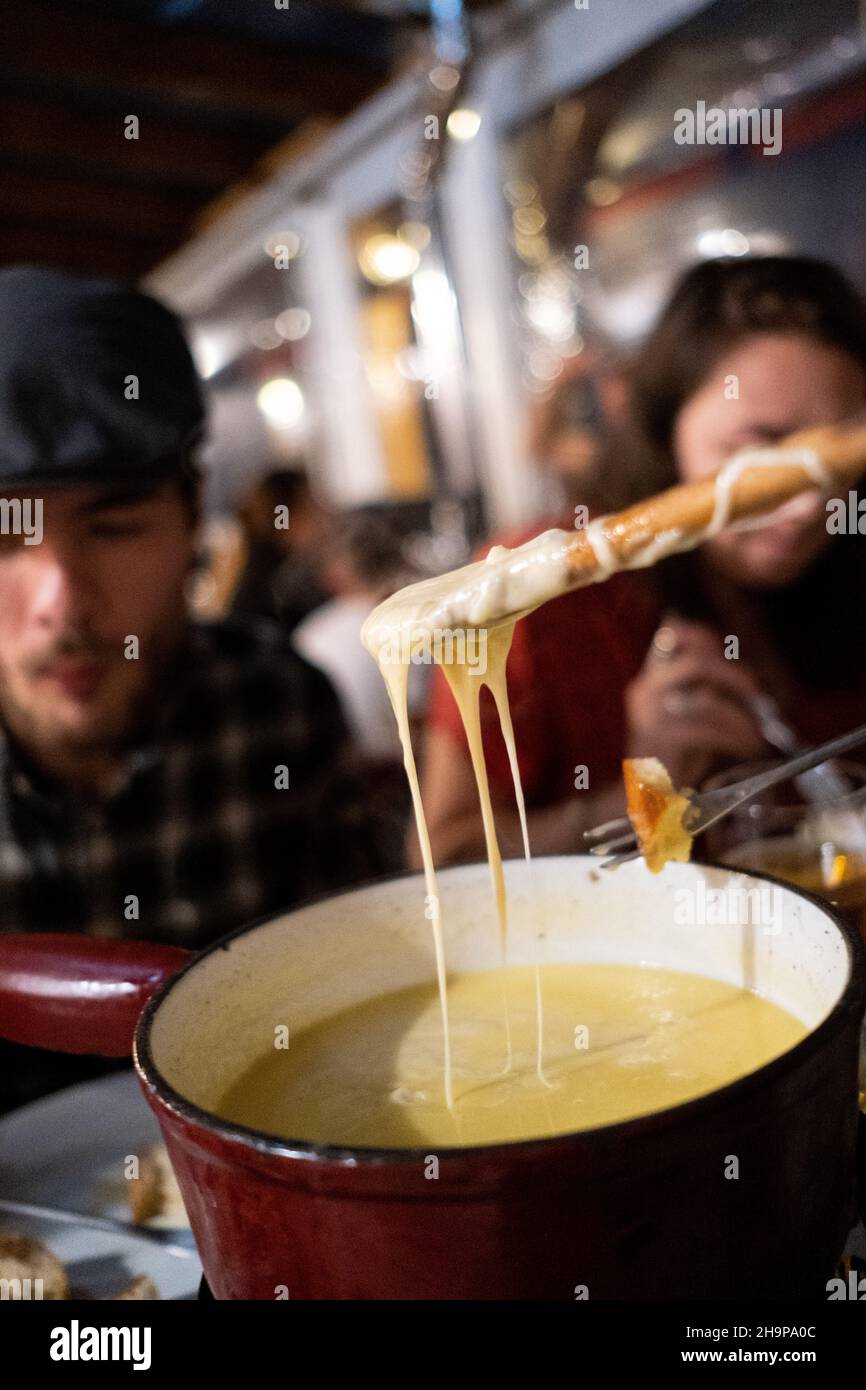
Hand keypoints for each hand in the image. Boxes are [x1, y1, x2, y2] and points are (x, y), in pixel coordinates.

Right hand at [624, 617, 767, 788]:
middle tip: (754, 689)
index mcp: (649, 679)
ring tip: (755, 734)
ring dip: (740, 718)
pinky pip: (706, 730)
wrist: (645, 793)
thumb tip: (741, 675)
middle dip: (732, 674)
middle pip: (695, 664)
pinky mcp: (662, 739)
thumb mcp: (684, 714)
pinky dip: (733, 738)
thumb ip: (701, 690)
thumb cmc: (672, 754)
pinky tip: (746, 747)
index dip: (701, 637)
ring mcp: (651, 714)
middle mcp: (645, 690)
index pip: (672, 637)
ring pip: (706, 701)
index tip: (726, 651)